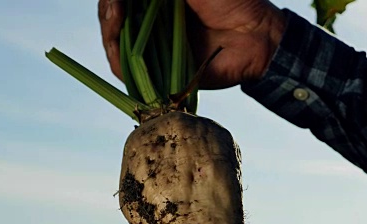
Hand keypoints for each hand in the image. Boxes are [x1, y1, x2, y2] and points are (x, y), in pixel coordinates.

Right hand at [98, 0, 285, 88]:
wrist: (256, 37)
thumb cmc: (230, 2)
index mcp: (159, 1)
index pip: (120, 1)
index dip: (111, 4)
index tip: (116, 6)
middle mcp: (154, 22)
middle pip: (114, 21)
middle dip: (109, 20)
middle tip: (115, 19)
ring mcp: (157, 47)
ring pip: (118, 46)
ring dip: (112, 43)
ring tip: (117, 36)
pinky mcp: (164, 73)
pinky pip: (134, 74)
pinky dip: (123, 67)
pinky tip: (122, 60)